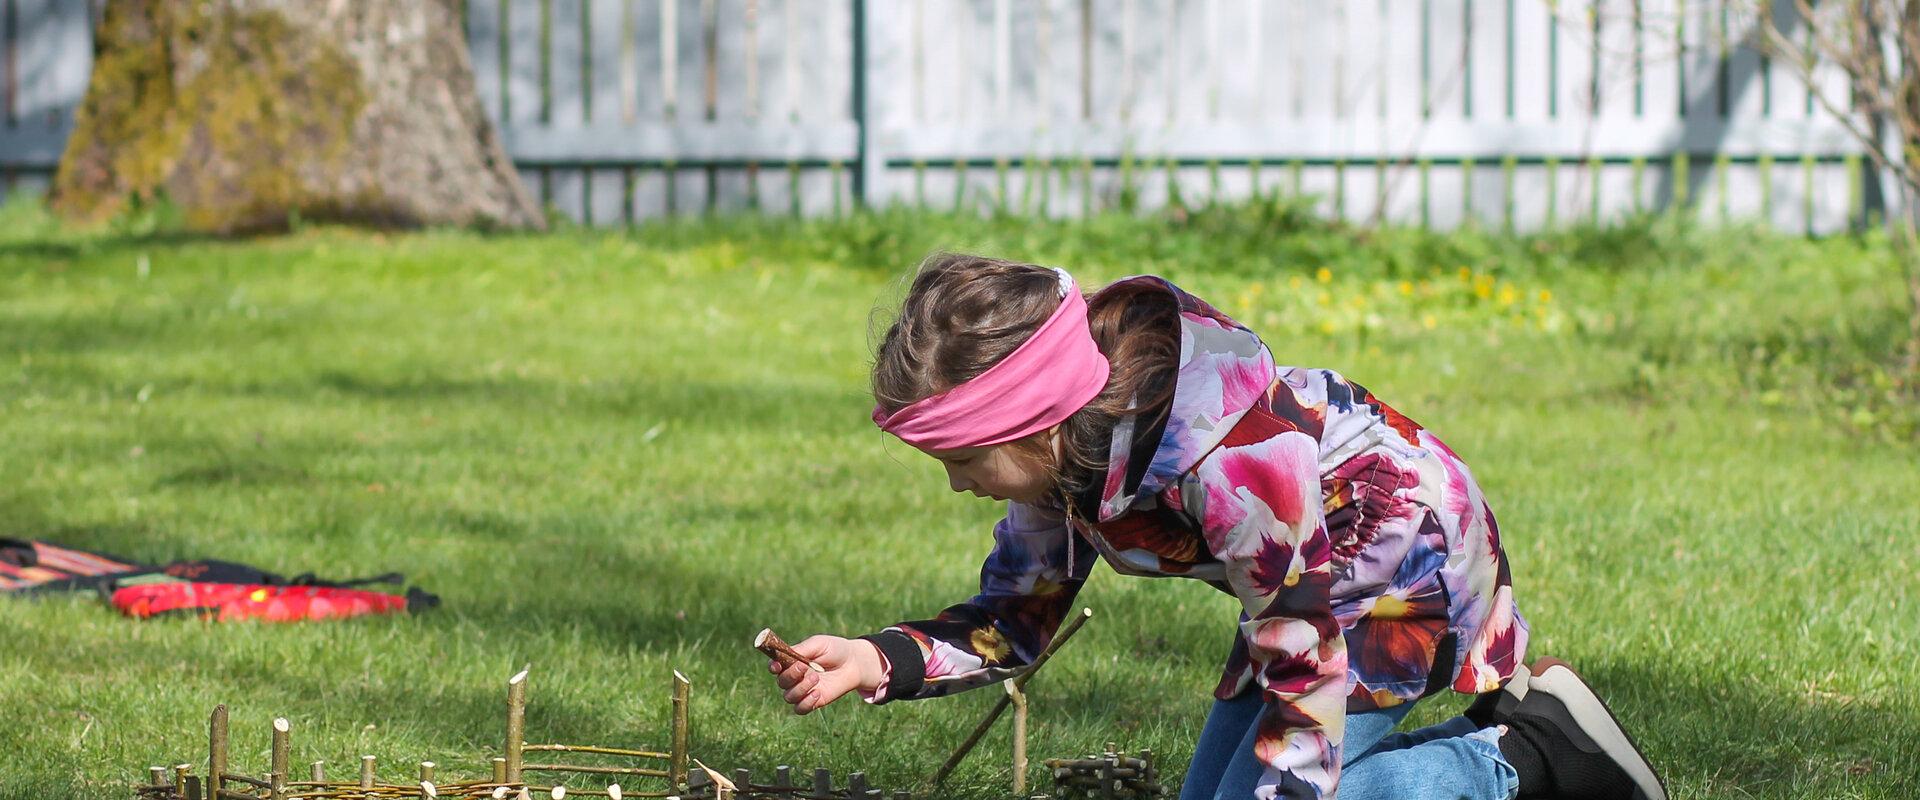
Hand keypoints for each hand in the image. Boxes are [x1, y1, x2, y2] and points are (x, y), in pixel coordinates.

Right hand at [768, 635, 885, 714]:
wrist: (853, 663)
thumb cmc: (834, 650)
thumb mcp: (818, 644)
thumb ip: (801, 649)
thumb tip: (784, 654)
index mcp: (791, 661)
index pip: (774, 666)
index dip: (772, 666)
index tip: (777, 665)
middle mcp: (794, 677)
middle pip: (781, 682)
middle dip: (791, 675)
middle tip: (804, 666)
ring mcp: (803, 691)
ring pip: (789, 697)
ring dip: (800, 688)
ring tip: (816, 677)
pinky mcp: (813, 702)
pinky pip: (800, 709)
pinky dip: (806, 703)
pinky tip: (817, 693)